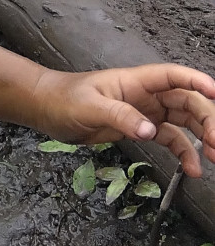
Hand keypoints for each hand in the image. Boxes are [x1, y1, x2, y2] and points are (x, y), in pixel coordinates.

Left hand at [33, 64, 214, 176]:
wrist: (47, 110)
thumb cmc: (65, 100)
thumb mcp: (90, 107)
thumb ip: (120, 116)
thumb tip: (150, 130)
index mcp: (137, 81)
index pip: (174, 76)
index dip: (197, 81)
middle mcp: (148, 95)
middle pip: (188, 102)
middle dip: (208, 119)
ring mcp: (147, 112)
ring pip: (185, 121)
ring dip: (203, 137)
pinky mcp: (141, 128)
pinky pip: (170, 139)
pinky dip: (184, 153)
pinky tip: (192, 169)